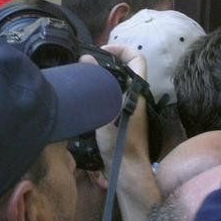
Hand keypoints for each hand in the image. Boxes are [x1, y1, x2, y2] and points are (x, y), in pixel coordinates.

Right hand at [90, 45, 151, 163]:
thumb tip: (86, 59)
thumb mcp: (107, 114)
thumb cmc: (121, 145)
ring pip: (118, 82)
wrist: (127, 172)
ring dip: (102, 76)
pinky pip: (112, 95)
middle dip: (107, 61)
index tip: (102, 52)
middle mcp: (136, 96)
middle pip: (126, 68)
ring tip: (82, 78)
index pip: (137, 58)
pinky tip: (85, 97)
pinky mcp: (121, 117)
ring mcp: (129, 107)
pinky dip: (100, 90)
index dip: (122, 48)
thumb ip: (98, 86)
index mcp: (137, 91)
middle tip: (86, 64)